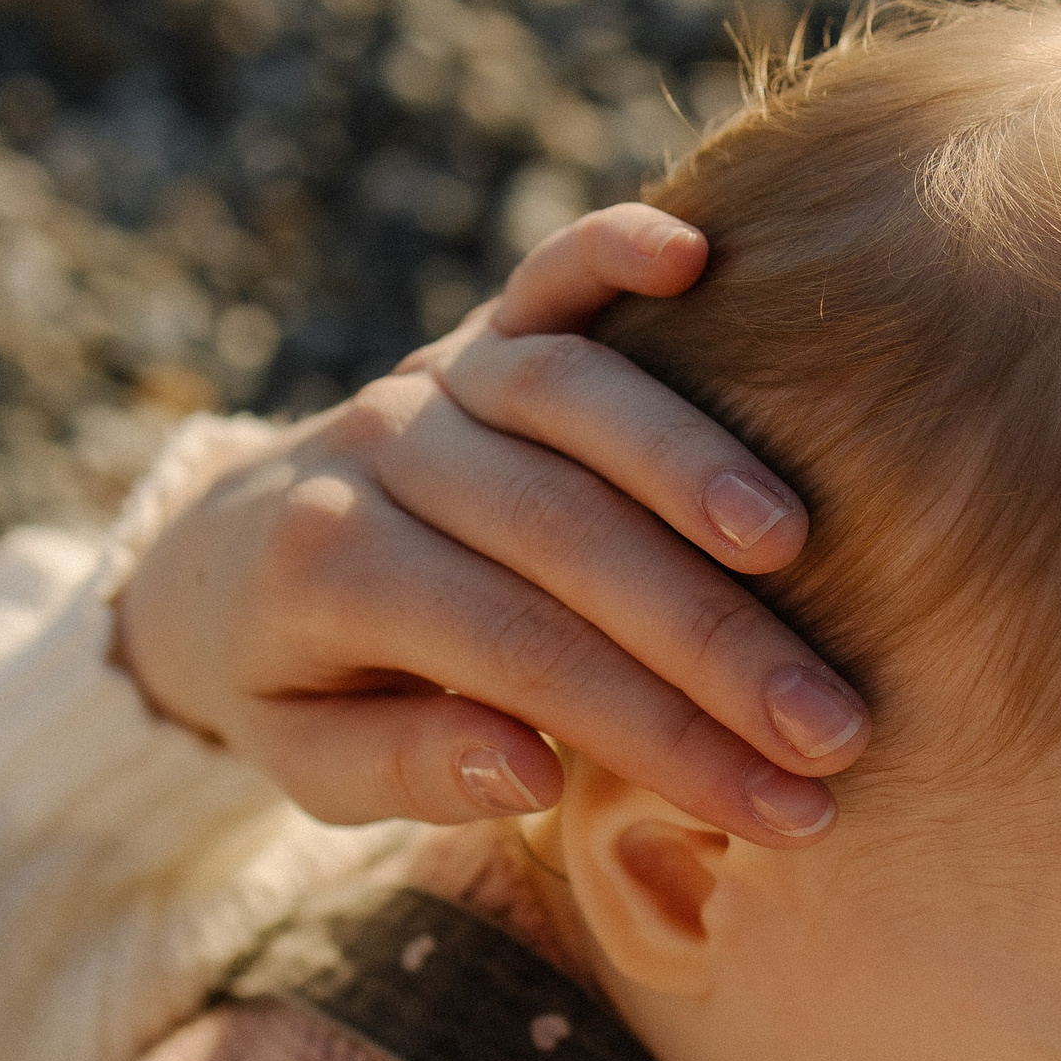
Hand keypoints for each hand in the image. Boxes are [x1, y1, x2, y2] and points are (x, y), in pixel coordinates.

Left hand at [114, 204, 869, 844]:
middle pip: (567, 537)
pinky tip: (696, 255)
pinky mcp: (476, 324)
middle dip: (716, 640)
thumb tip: (529, 770)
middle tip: (834, 726)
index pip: (529, 660)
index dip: (666, 738)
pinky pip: (545, 273)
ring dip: (693, 463)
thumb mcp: (313, 765)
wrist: (226, 556)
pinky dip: (611, 249)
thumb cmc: (303, 684)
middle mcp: (380, 453)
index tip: (787, 810)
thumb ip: (408, 770)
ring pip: (570, 397)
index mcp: (334, 573)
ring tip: (796, 545)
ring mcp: (432, 376)